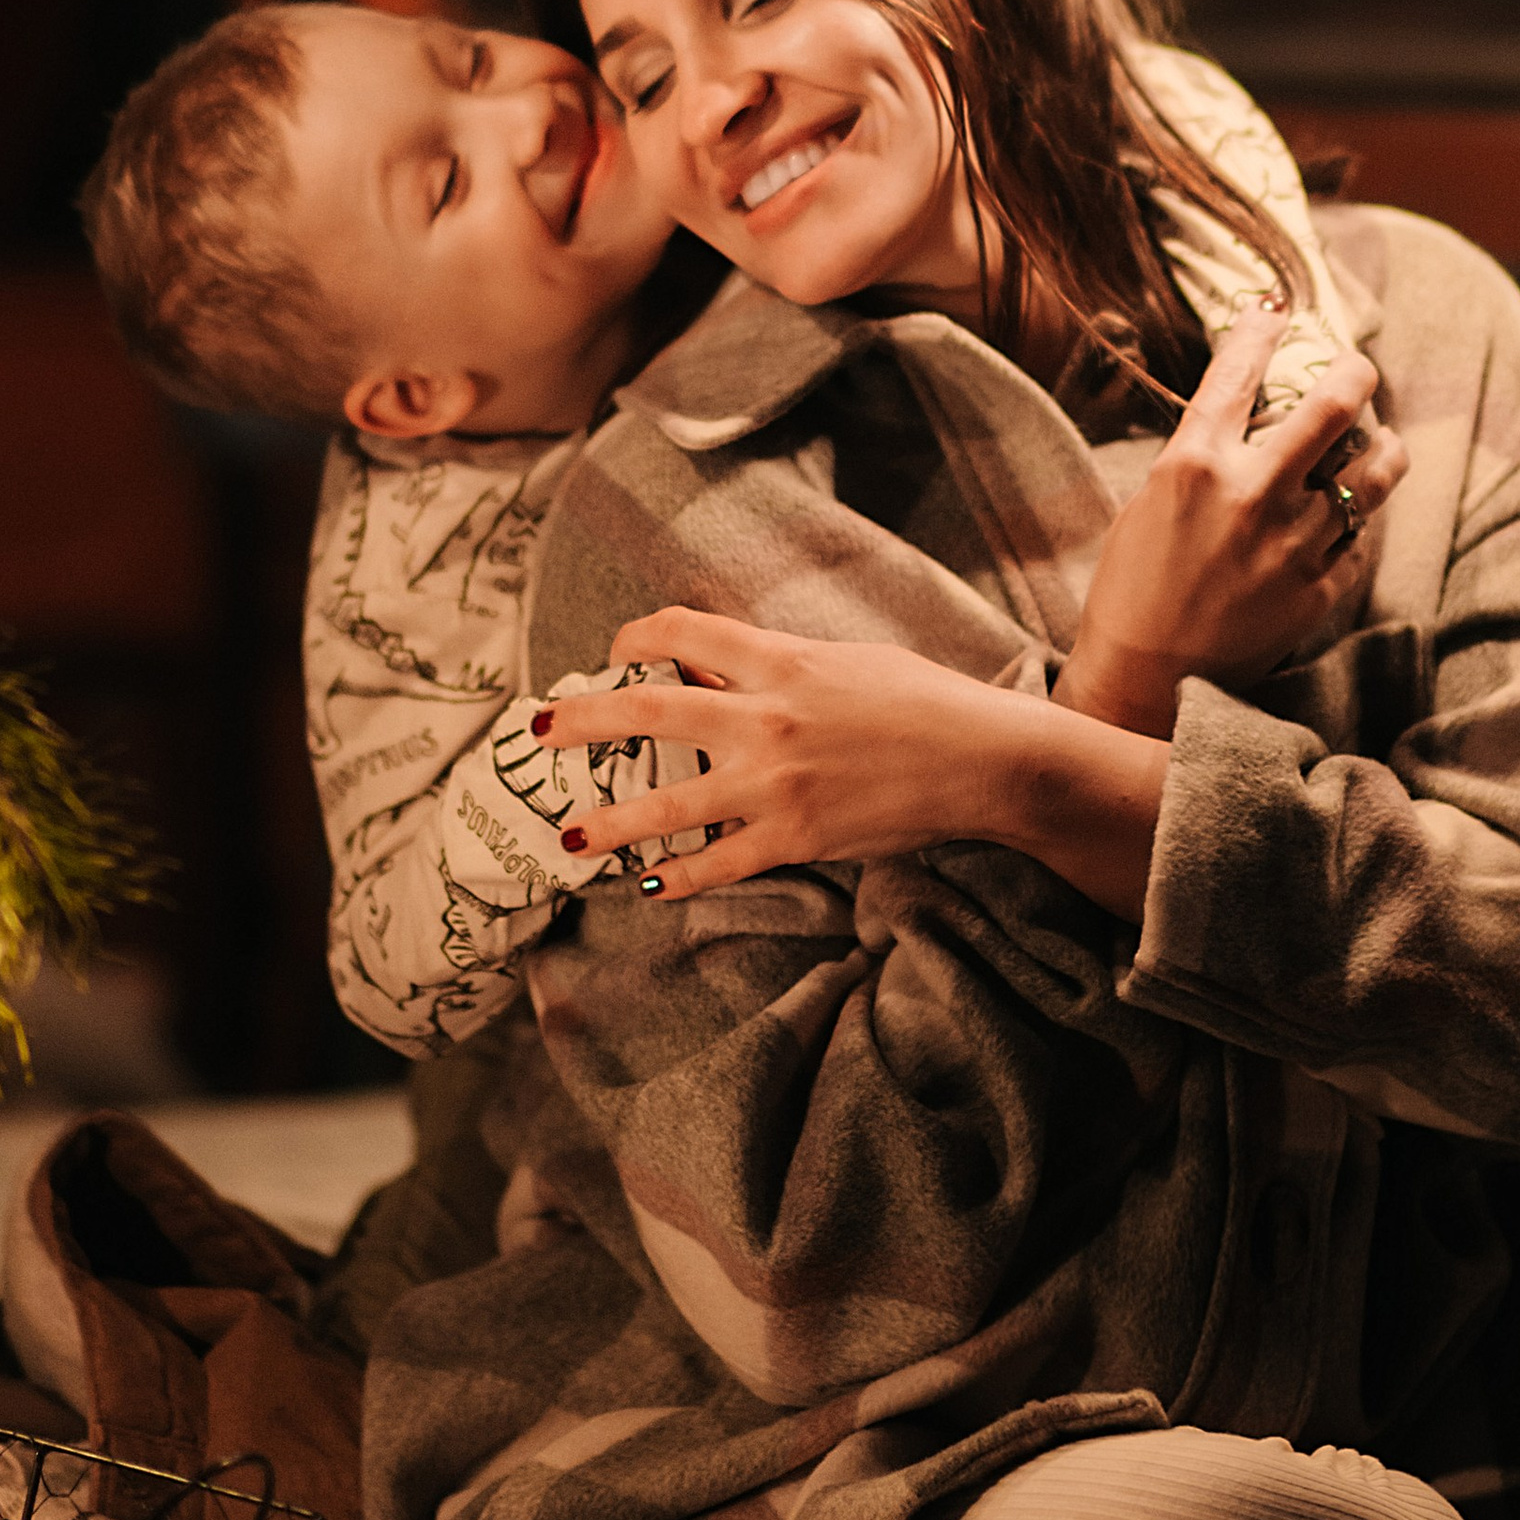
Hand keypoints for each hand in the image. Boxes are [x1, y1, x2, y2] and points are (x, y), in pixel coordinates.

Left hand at [527, 609, 1165, 915]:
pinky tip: (650, 886)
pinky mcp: (794, 838)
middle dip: (584, 718)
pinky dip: (680, 877)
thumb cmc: (924, 698)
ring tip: (567, 833)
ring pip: (666, 804)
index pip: (682, 633)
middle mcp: (764, 718)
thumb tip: (730, 662)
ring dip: (609, 821)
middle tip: (539, 726)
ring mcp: (773, 783)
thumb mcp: (848, 659)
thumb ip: (783, 663)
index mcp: (779, 660)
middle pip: (648, 710)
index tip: (614, 650)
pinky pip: (719, 863)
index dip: (636, 636)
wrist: (981, 758)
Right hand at [1055, 303, 1405, 738]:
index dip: (1262, 331)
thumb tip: (1246, 413)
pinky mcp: (1318, 590)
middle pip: (1334, 406)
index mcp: (1193, 465)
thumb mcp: (1149, 501)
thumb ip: (1201, 455)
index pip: (1238, 373)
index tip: (1277, 310)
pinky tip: (1350, 515)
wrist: (1144, 682)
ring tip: (1381, 442)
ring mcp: (1292, 544)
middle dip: (1356, 374)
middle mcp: (1251, 494)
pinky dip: (1358, 519)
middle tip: (1359, 370)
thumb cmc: (1131, 590)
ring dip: (1382, 448)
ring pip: (1373, 472)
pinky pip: (1361, 537)